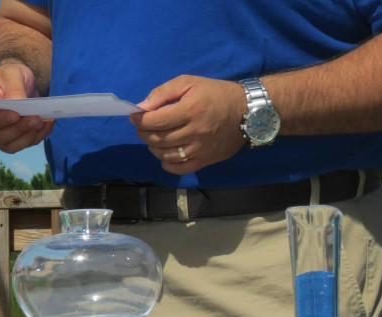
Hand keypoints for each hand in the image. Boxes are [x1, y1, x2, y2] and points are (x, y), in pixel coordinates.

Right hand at [0, 62, 53, 152]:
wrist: (19, 82)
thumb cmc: (10, 75)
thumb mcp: (11, 74)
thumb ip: (14, 88)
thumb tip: (20, 104)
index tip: (15, 115)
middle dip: (18, 129)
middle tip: (35, 118)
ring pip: (11, 146)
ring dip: (28, 137)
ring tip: (42, 121)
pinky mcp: (14, 139)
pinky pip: (24, 144)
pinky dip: (37, 136)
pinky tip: (47, 124)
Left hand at [130, 75, 247, 174]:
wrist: (247, 110)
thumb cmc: (216, 93)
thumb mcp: (190, 83)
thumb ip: (164, 93)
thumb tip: (142, 107)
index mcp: (191, 110)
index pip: (156, 121)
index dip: (140, 120)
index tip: (135, 116)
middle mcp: (195, 132)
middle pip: (158, 138)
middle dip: (143, 132)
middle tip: (142, 126)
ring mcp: (201, 149)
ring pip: (166, 155)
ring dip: (153, 147)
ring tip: (154, 137)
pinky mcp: (206, 160)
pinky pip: (179, 168)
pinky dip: (166, 163)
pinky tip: (165, 153)